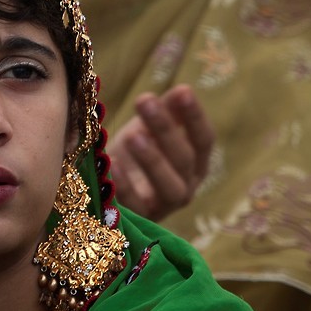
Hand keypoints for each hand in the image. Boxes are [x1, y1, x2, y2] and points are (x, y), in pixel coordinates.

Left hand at [107, 85, 214, 220]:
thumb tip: (182, 90)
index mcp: (196, 162)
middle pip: (184, 160)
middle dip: (166, 130)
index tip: (183, 92)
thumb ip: (167, 109)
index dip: (195, 117)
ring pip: (170, 188)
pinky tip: (112, 162)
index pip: (204, 140)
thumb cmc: (135, 150)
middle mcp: (187, 186)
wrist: (107, 183)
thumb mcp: (150, 126)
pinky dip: (125, 185)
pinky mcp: (140, 220)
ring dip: (153, 161)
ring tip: (133, 135)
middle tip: (145, 102)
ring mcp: (165, 206)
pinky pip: (136, 205)